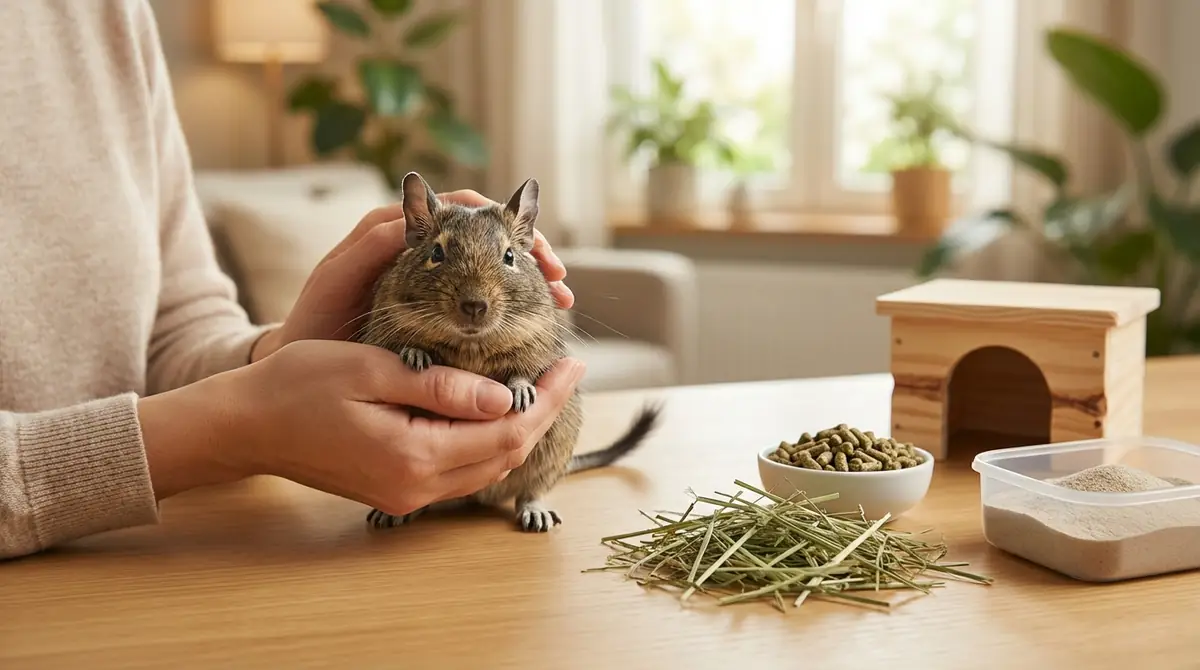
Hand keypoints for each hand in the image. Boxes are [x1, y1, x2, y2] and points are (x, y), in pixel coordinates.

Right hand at [140, 339, 585, 511]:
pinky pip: (460, 470)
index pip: (507, 432)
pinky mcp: (396, 490)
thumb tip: (505, 397)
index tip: (573, 363)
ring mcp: (406, 493)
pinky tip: (495, 409)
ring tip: (540, 385)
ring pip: (486, 466)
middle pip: (506, 455)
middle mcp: (416, 485)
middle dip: (543, 412)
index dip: (548, 399)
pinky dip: (487, 441)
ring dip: (519, 429)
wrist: (247, 425)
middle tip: (565, 370)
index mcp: (413, 454)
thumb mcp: (371, 369)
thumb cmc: (299, 385)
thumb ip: (441, 387)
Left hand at [252, 190, 573, 359]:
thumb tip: (415, 217)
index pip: (466, 208)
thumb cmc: (314, 324)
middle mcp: (421, 248)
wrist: (302, 366)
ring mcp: (434, 279)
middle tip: (560, 280)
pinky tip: (535, 326)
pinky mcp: (439, 310)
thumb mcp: (339, 281)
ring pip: (496, 268)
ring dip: (531, 281)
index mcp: (399, 230)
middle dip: (532, 253)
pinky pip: (487, 301)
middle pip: (492, 235)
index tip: (533, 251)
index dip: (505, 223)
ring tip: (559, 302)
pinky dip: (514, 308)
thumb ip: (373, 249)